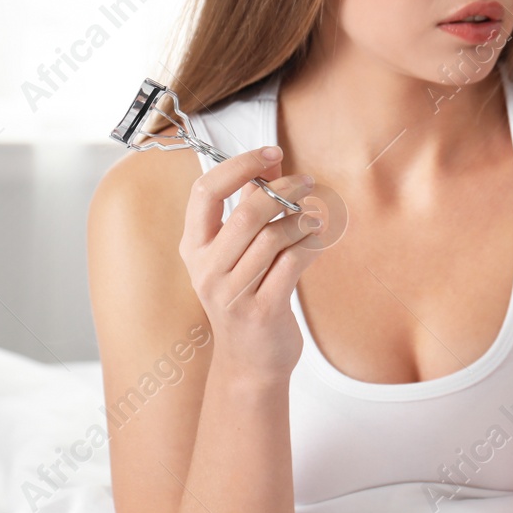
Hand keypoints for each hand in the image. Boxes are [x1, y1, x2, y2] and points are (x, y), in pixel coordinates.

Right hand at [177, 146, 325, 386]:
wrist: (249, 360)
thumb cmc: (246, 293)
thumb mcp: (238, 250)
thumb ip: (250, 204)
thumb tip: (272, 161)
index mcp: (194, 247)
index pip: (205, 191)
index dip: (239, 165)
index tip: (271, 152)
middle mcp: (206, 269)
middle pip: (246, 212)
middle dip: (283, 189)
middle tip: (307, 182)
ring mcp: (232, 293)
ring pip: (273, 237)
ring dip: (302, 220)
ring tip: (315, 218)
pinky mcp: (262, 311)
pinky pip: (293, 263)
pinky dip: (311, 244)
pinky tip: (318, 239)